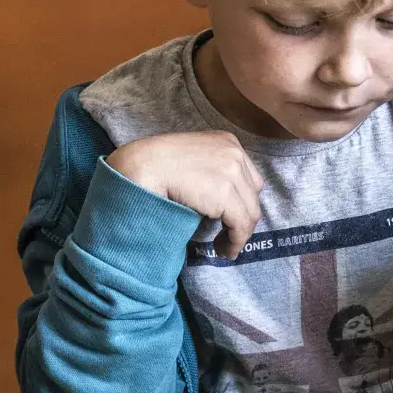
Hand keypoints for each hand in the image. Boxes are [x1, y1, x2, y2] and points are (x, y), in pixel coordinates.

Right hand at [106, 131, 265, 258]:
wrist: (140, 166)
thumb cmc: (155, 166)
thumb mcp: (192, 160)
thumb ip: (210, 172)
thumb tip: (220, 203)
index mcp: (227, 142)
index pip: (249, 178)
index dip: (242, 201)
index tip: (230, 218)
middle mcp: (234, 153)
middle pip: (252, 195)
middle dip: (243, 218)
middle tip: (228, 236)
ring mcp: (231, 171)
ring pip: (250, 213)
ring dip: (239, 235)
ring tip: (223, 247)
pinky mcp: (224, 193)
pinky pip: (240, 225)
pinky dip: (235, 242)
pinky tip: (223, 250)